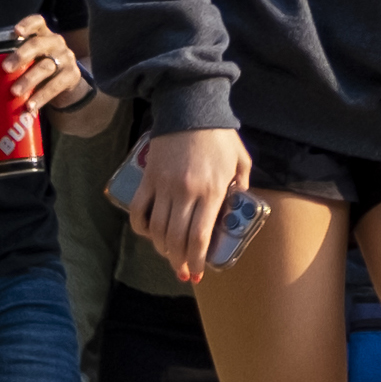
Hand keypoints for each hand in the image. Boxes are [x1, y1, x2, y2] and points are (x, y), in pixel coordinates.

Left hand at [5, 15, 88, 112]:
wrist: (65, 87)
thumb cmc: (35, 69)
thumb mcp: (23, 63)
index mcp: (41, 35)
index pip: (37, 22)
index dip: (27, 24)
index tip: (15, 32)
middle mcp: (55, 43)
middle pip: (39, 44)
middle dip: (21, 55)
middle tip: (5, 68)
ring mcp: (66, 59)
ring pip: (47, 67)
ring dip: (29, 80)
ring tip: (14, 93)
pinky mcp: (71, 76)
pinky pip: (56, 85)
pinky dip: (42, 96)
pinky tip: (30, 106)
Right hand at [135, 126, 254, 282]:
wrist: (191, 108)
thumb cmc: (220, 135)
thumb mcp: (241, 161)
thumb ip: (241, 186)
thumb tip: (236, 208)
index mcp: (213, 190)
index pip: (200, 236)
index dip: (197, 259)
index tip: (196, 273)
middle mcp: (187, 192)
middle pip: (178, 238)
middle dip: (179, 261)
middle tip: (182, 272)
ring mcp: (164, 186)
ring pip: (159, 229)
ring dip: (163, 249)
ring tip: (170, 256)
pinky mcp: (148, 178)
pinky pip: (140, 210)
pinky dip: (141, 228)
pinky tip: (149, 235)